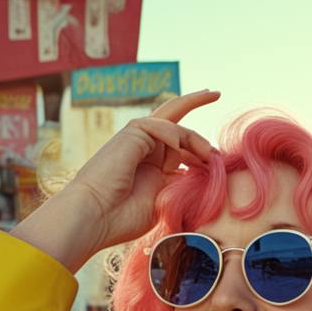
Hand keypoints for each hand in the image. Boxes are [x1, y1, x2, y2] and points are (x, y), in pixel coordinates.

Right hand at [11, 90, 218, 271]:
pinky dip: (176, 137)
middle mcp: (143, 148)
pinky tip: (183, 153)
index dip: (197, 144)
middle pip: (172, 117)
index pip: (177, 143)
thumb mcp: (160, 200)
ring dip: (195, 139)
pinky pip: (162, 127)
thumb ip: (177, 184)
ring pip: (173, 125)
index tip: (216, 153)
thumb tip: (200, 171)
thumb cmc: (122, 217)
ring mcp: (136, 140)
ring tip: (210, 156)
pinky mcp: (131, 134)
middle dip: (194, 101)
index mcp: (150, 164)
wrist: (95, 216)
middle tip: (215, 93)